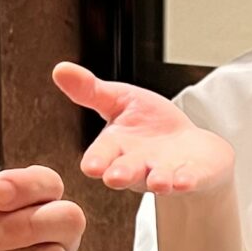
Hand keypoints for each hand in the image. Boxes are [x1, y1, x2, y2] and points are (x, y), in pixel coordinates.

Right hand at [54, 61, 234, 196]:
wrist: (190, 146)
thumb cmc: (150, 124)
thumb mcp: (120, 100)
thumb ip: (91, 90)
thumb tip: (59, 69)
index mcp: (116, 148)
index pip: (101, 156)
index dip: (96, 161)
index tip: (90, 166)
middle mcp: (137, 166)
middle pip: (126, 172)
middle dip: (121, 174)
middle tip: (114, 178)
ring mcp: (165, 173)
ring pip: (158, 179)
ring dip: (158, 181)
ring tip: (159, 181)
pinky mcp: (192, 176)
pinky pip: (189, 179)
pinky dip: (187, 179)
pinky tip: (186, 179)